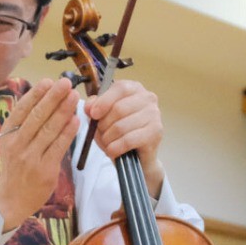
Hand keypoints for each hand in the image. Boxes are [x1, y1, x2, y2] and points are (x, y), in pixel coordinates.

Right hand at [0, 77, 79, 230]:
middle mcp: (17, 143)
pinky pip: (58, 147)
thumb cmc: (16, 167)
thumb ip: (25, 124)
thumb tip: (45, 99)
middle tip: (66, 82)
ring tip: (74, 97)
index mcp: (8, 134)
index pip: (22, 109)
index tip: (48, 80)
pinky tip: (76, 121)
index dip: (36, 94)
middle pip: (37, 116)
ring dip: (63, 111)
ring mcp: (31, 157)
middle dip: (53, 97)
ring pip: (49, 129)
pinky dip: (68, 133)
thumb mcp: (13, 143)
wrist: (11, 199)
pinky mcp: (45, 169)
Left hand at [84, 79, 166, 196]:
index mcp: (135, 88)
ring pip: (122, 126)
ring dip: (108, 138)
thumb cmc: (119, 132)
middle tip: (101, 134)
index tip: (93, 114)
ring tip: (107, 144)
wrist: (137, 156)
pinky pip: (128, 140)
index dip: (104, 101)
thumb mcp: (103, 117)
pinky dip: (115, 148)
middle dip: (104, 124)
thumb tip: (89, 106)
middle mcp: (148, 98)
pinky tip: (112, 151)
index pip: (120, 88)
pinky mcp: (156, 133)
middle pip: (119, 108)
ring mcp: (154, 115)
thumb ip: (94, 107)